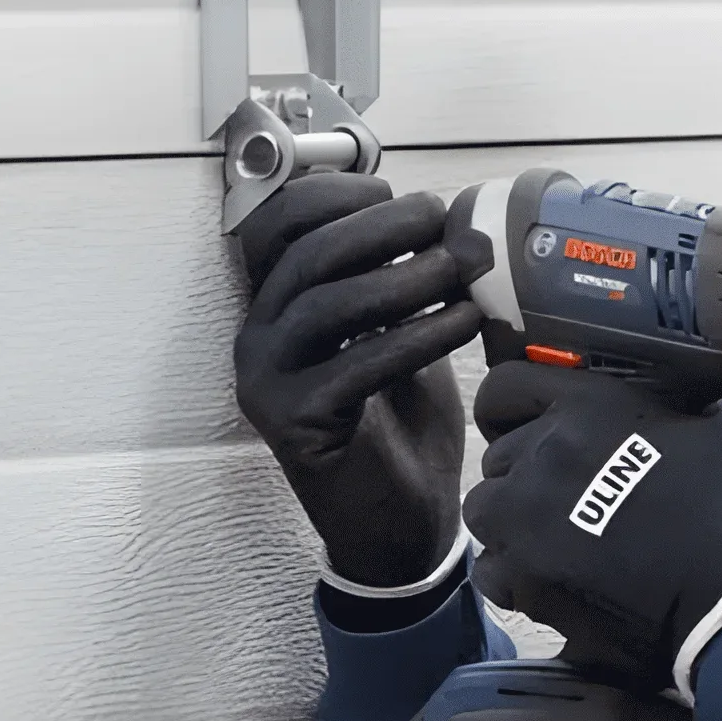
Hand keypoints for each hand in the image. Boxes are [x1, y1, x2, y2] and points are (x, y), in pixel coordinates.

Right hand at [230, 176, 484, 588]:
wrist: (397, 525)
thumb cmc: (400, 427)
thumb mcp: (402, 331)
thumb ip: (402, 277)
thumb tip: (445, 216)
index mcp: (276, 305)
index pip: (279, 222)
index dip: (338, 195)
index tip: (403, 196)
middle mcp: (258, 338)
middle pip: (306, 253)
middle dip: (383, 226)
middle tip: (445, 223)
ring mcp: (268, 382)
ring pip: (325, 303)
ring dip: (404, 277)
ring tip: (462, 269)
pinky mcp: (294, 424)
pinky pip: (355, 364)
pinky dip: (417, 335)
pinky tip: (464, 321)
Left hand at [463, 357, 721, 680]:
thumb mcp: (720, 426)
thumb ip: (674, 404)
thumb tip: (663, 408)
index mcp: (589, 407)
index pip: (507, 385)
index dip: (510, 407)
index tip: (522, 424)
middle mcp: (545, 454)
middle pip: (498, 455)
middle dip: (525, 474)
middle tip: (566, 499)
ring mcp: (525, 518)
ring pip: (486, 508)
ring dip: (511, 521)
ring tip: (554, 540)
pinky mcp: (521, 576)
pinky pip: (489, 568)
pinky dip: (513, 574)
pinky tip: (553, 579)